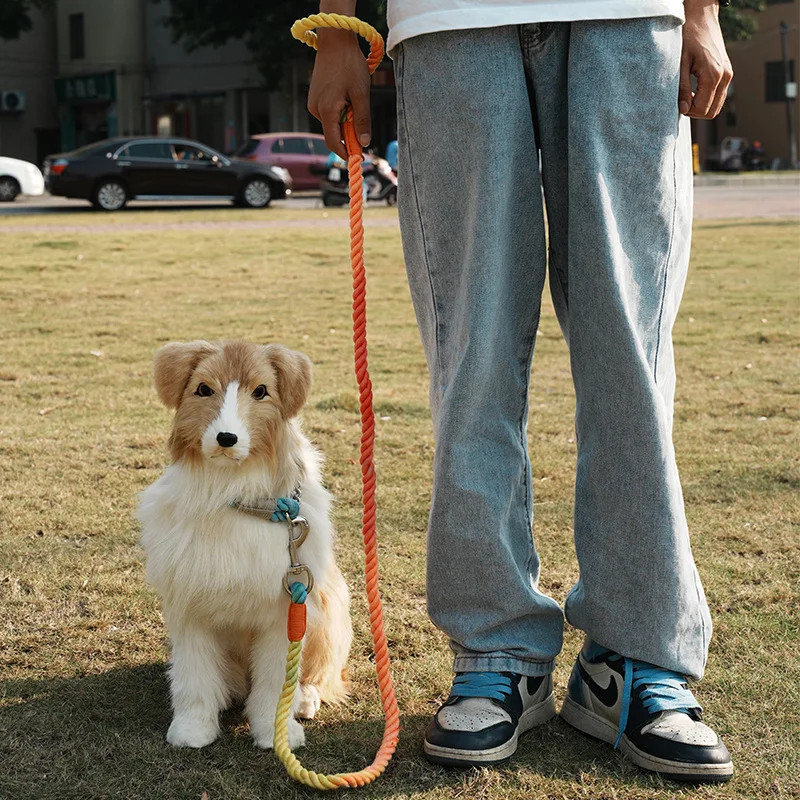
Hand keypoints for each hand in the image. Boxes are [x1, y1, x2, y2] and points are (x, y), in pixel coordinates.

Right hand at [307, 24, 371, 159]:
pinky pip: (328, 114)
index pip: (334, 142)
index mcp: (326, 110)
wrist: (335, 41)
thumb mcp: (361, 94)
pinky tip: (346, 97)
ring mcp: (313, 103)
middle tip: (363, 128)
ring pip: (331, 124)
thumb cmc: (350, 65)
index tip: (359, 158)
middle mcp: (316, 109)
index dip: (346, 152)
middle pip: (333, 134)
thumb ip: (362, 120)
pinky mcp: (314, 98)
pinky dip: (339, 113)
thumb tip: (365, 143)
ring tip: (355, 102)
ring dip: (345, 122)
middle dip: (348, 136)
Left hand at [680, 1, 732, 118]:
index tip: (678, 104)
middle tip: (682, 102)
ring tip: (687, 96)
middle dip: (695, 112)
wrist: (702, 17)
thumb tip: (683, 110)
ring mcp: (728, 74)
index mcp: (714, 75)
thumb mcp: (680, 63)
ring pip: (717, 105)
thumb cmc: (689, 36)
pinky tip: (694, 91)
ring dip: (701, 106)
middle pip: (712, 111)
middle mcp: (725, 76)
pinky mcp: (727, 72)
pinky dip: (707, 98)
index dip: (688, 112)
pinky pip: (719, 95)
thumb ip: (682, 88)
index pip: (703, 109)